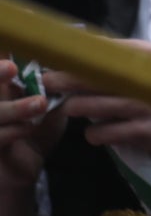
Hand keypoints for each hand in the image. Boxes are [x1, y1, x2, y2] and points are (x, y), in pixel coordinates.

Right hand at [0, 59, 65, 215]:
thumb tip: (78, 62)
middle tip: (12, 68)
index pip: (1, 64)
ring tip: (39, 104)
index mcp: (2, 90)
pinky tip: (28, 129)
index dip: (2, 54)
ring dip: (13, 108)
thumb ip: (55, 88)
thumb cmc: (34, 134)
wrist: (20, 172)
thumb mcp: (48, 108)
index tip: (9, 42)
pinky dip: (12, 131)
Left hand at [57, 41, 150, 170]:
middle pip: (86, 76)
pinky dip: (94, 133)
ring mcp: (140, 105)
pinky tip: (98, 133)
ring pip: (86, 106)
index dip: (71, 55)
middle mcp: (140, 78)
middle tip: (46, 83)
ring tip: (72, 108)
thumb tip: (88, 53)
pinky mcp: (141, 131)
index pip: (98, 50)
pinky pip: (101, 133)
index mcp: (144, 56)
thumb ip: (128, 60)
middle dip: (60, 80)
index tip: (50, 58)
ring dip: (73, 108)